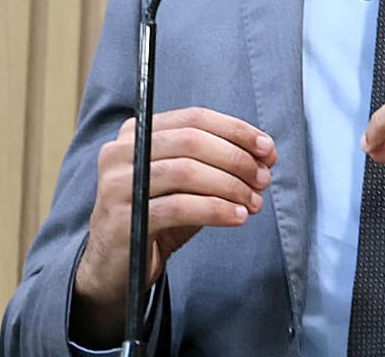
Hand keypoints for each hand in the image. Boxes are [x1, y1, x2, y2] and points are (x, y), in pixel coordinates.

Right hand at [72, 107, 276, 344]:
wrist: (117, 267)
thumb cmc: (157, 217)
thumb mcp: (188, 184)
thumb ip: (219, 164)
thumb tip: (266, 154)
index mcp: (136, 131)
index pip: (194, 118)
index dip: (236, 130)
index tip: (267, 150)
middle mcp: (121, 151)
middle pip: (191, 141)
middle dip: (236, 158)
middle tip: (263, 179)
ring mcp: (117, 184)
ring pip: (186, 172)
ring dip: (230, 186)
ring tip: (254, 202)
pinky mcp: (123, 218)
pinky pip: (179, 207)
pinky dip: (216, 209)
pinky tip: (237, 217)